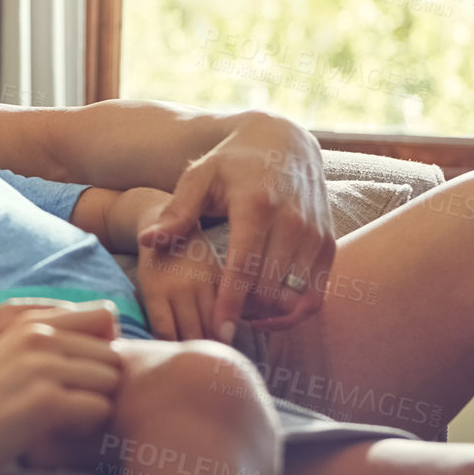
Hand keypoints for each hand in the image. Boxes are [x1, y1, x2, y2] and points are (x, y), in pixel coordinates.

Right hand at [0, 301, 123, 474]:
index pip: (105, 315)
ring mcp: (42, 366)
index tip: (84, 374)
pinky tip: (59, 433)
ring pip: (111, 382)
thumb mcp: (9, 352)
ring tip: (65, 420)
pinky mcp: (45, 401)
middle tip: (72, 406)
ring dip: (96, 407)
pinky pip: (99, 410)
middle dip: (101, 385)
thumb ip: (48, 340)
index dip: (104, 348)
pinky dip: (87, 428)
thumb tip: (106, 340)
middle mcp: (39, 335)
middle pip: (114, 355)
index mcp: (31, 321)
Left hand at [139, 112, 332, 339]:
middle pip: (270, 288)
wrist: (283, 142)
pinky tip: (266, 311)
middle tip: (219, 319)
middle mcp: (293, 220)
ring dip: (267, 315)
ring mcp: (315, 234)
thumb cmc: (232, 162)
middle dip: (245, 313)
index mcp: (257, 204)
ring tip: (240, 314)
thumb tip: (146, 241)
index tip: (217, 331)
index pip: (244, 267)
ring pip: (294, 296)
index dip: (230, 304)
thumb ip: (176, 212)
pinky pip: (315, 294)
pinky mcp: (327, 244)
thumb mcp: (199, 177)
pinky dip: (293, 311)